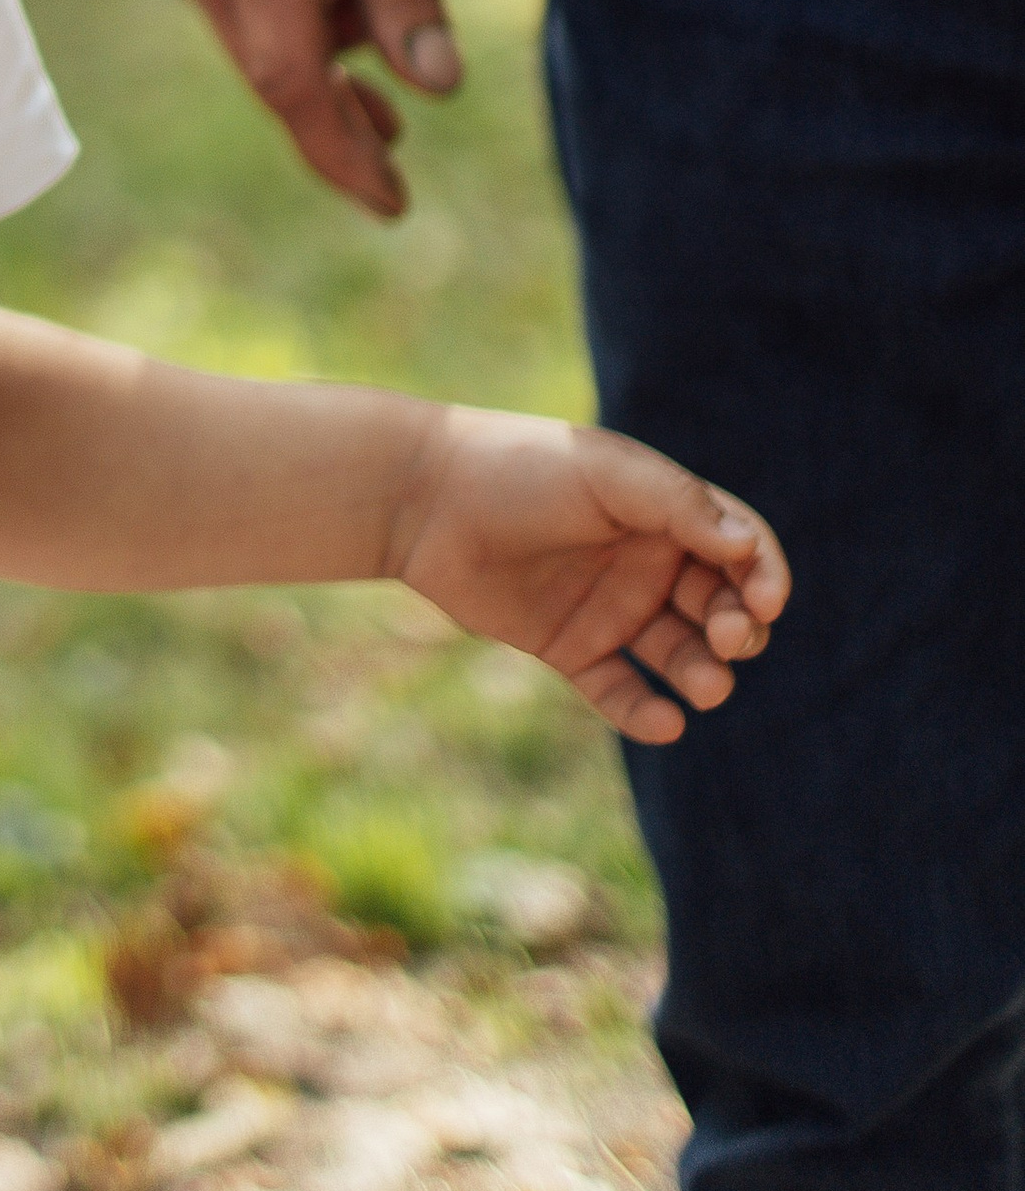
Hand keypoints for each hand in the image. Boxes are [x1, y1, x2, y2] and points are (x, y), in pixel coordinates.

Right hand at [157, 0, 459, 218]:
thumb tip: (434, 86)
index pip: (293, 80)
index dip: (341, 150)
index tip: (392, 202)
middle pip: (270, 75)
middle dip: (333, 128)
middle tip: (397, 171)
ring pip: (257, 42)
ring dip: (321, 68)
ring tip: (389, 83)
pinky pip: (243, 6)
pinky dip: (295, 24)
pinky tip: (342, 5)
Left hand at [388, 409, 790, 743]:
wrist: (424, 498)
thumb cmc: (519, 467)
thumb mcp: (605, 473)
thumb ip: (678, 505)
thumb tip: (747, 546)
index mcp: (666, 512)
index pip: (741, 549)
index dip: (764, 575)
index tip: (767, 601)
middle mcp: (646, 562)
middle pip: (720, 607)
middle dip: (738, 628)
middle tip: (729, 639)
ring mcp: (610, 609)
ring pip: (679, 655)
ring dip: (703, 674)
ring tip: (706, 686)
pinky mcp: (570, 648)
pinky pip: (619, 691)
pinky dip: (645, 713)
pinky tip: (664, 723)